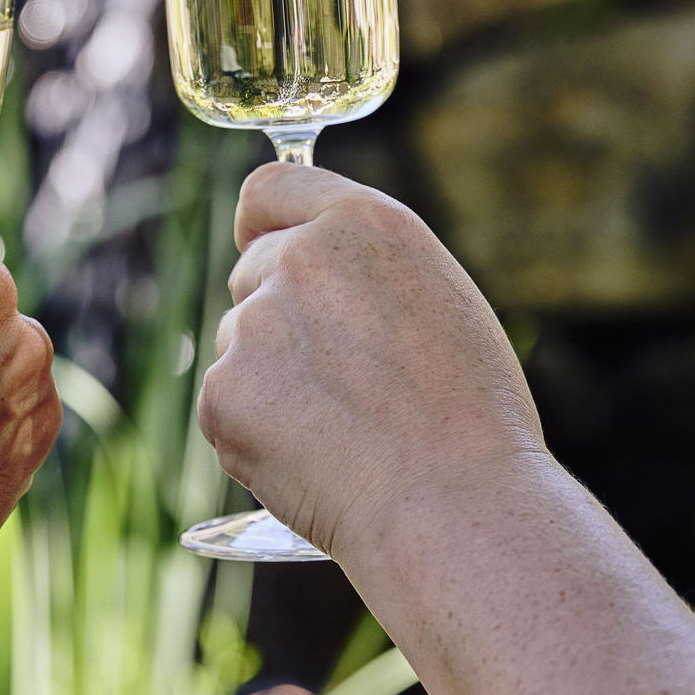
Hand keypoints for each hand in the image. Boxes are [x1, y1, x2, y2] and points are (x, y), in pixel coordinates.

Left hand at [196, 163, 543, 558]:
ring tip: (344, 430)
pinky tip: (314, 459)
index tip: (258, 243)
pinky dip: (255, 433)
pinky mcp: (223, 392)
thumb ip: (365, 267)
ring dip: (269, 378)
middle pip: (251, 274)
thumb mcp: (439, 298)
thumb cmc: (471, 415)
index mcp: (363, 223)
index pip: (269, 191)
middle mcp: (299, 259)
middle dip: (278, 317)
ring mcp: (254, 325)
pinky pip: (226, 404)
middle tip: (340, 381)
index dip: (262, 223)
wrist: (452, 504)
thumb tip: (309, 265)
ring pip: (239, 344)